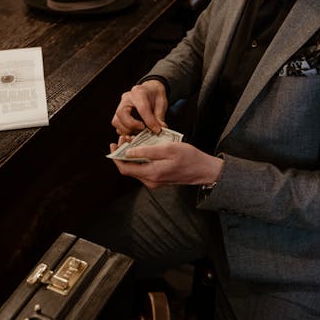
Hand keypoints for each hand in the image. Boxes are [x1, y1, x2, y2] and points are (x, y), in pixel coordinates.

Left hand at [108, 138, 223, 190]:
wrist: (204, 170)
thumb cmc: (189, 157)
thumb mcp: (168, 149)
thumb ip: (146, 151)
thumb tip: (128, 152)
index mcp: (151, 174)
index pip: (125, 168)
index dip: (116, 157)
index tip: (114, 144)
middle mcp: (150, 181)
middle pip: (129, 169)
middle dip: (123, 153)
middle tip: (125, 138)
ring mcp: (155, 182)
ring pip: (136, 169)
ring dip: (132, 155)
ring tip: (133, 140)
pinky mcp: (159, 179)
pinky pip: (144, 169)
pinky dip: (140, 159)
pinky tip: (143, 148)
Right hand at [112, 79, 168, 135]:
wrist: (149, 91)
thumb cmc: (155, 96)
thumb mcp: (162, 104)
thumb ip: (160, 117)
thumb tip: (161, 129)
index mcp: (139, 93)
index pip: (142, 108)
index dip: (149, 121)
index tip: (156, 130)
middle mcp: (126, 99)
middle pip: (122, 114)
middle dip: (133, 126)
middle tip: (144, 130)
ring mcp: (120, 106)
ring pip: (116, 121)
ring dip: (128, 130)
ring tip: (140, 132)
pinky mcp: (118, 114)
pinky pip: (117, 125)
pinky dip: (125, 132)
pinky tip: (135, 132)